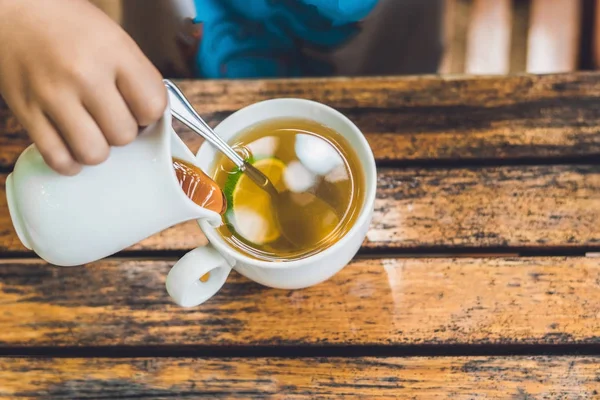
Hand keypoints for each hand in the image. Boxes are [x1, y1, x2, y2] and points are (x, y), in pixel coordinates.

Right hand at [0, 0, 166, 174]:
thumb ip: (136, 77)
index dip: (149, 114)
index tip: (139, 108)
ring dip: (97, 148)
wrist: (14, 11)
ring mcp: (52, 95)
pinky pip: (57, 158)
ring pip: (94, 153)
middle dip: (123, 131)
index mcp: (113, 52)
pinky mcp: (26, 112)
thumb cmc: (68, 26)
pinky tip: (72, 148)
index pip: (152, 107)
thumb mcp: (113, 38)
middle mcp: (84, 74)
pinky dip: (69, 162)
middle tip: (111, 116)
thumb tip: (152, 119)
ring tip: (92, 131)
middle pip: (124, 135)